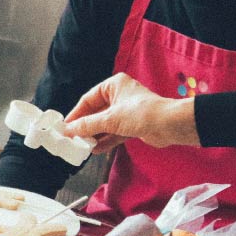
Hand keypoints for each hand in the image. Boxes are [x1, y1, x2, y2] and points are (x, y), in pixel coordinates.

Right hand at [58, 75, 195, 147]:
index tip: (65, 127)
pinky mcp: (133, 125)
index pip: (88, 99)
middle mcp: (119, 95)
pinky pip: (115, 132)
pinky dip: (106, 140)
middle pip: (96, 112)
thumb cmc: (141, 113)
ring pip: (105, 124)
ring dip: (95, 135)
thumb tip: (69, 130)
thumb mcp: (110, 119)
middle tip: (71, 139)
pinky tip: (95, 150)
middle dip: (85, 127)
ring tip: (82, 146)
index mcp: (113, 85)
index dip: (76, 114)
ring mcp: (127, 111)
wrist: (170, 125)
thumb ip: (88, 125)